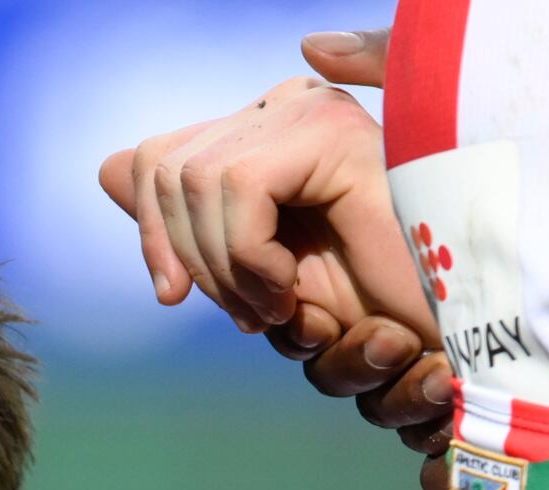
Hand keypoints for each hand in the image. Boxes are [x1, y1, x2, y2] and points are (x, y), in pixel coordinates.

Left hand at [98, 34, 451, 443]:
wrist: (441, 327)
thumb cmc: (363, 301)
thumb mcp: (253, 266)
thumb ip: (186, 217)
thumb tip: (107, 166)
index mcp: (267, 128)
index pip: (159, 159)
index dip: (149, 232)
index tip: (174, 296)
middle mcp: (288, 104)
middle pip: (162, 167)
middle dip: (183, 256)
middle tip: (244, 310)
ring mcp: (312, 110)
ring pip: (193, 182)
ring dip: (224, 268)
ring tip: (276, 305)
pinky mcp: (331, 132)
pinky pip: (237, 191)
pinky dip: (249, 258)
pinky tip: (290, 290)